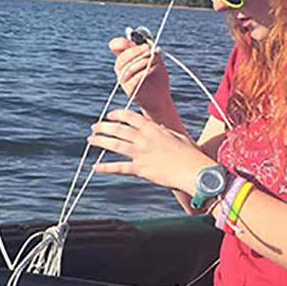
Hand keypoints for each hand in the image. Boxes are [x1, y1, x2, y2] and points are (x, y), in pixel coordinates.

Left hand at [88, 109, 212, 192]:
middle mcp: (145, 139)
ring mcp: (141, 154)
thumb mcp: (177, 137)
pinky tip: (95, 167)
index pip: (130, 117)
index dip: (117, 114)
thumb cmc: (190, 154)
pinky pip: (119, 167)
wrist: (195, 171)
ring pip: (115, 145)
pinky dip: (106, 167)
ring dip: (101, 141)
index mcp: (153, 129)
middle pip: (118, 129)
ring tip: (91, 140)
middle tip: (94, 127)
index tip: (109, 115)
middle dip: (104, 127)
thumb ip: (163, 131)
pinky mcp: (141, 170)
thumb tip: (156, 127)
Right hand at [108, 37, 170, 111]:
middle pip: (122, 57)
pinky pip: (134, 79)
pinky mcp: (129, 90)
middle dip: (136, 51)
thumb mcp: (155, 58)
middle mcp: (121, 69)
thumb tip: (147, 42)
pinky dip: (144, 72)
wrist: (160, 97)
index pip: (115, 46)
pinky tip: (152, 69)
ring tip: (153, 60)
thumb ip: (150, 49)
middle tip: (149, 49)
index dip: (122, 42)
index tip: (136, 42)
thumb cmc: (157, 77)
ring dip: (142, 62)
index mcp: (125, 58)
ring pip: (128, 68)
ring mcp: (123, 80)